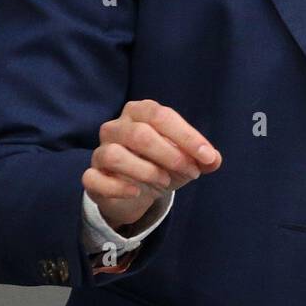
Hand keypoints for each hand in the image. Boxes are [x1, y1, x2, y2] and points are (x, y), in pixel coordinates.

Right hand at [83, 99, 221, 230]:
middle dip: (170, 155)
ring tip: (165, 182)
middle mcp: (116, 127)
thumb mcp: (187, 160)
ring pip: (115, 154)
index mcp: (140, 112)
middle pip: (140, 134)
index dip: (186, 136)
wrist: (136, 192)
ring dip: (146, 171)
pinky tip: (137, 192)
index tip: (207, 156)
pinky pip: (95, 179)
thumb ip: (203, 158)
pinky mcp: (92, 176)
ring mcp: (100, 151)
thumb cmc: (162, 165)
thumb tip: (214, 160)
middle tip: (190, 171)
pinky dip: (118, 187)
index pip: (161, 116)